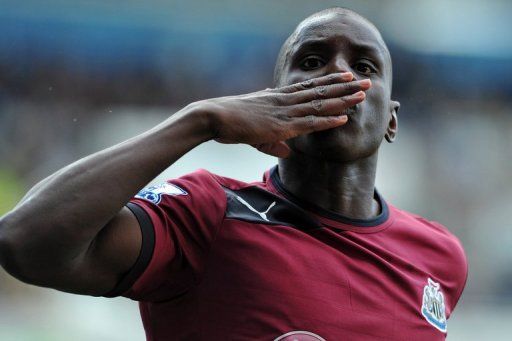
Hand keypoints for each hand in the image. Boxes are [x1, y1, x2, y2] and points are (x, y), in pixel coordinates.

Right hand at [200, 72, 370, 156]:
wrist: (214, 117)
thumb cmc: (229, 120)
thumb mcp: (254, 127)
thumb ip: (273, 138)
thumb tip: (286, 147)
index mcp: (278, 97)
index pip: (310, 87)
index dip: (330, 82)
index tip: (346, 76)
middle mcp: (285, 101)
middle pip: (321, 91)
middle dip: (346, 87)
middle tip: (366, 81)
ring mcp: (284, 112)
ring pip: (320, 104)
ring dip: (344, 100)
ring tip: (364, 94)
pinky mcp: (281, 126)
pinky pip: (309, 123)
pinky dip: (328, 120)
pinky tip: (344, 117)